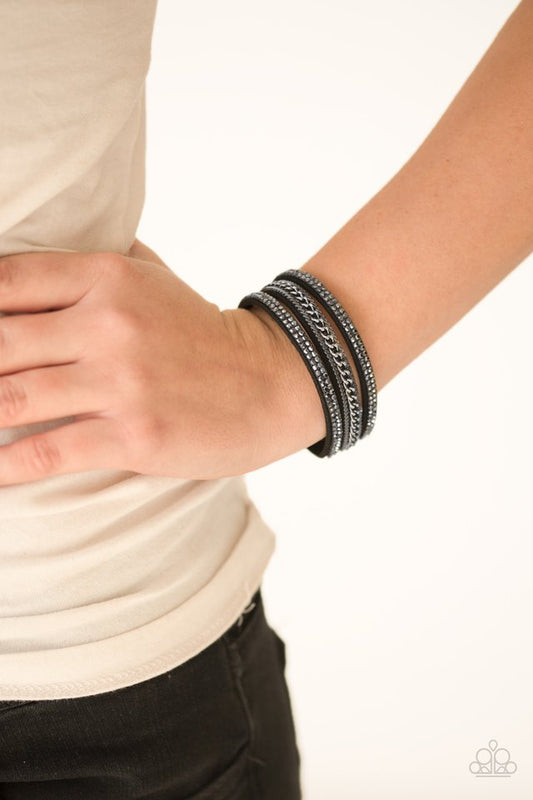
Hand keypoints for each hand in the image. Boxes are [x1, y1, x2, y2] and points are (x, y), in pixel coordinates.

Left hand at [0, 239, 324, 485]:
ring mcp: (121, 381)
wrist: (270, 381)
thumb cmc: (201, 332)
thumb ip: (98, 258)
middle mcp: (109, 324)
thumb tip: (41, 246)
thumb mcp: (154, 276)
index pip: (5, 279)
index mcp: (108, 277)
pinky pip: (45, 452)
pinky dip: (4, 465)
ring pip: (9, 398)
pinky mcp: (133, 435)